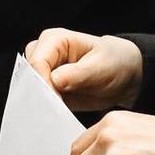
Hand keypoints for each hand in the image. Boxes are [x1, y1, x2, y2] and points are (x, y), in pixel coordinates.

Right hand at [24, 28, 143, 111]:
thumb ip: (77, 73)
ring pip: (31, 88)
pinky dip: (46, 108)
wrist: (125, 76)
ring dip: (41, 101)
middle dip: (39, 91)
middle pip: (29, 74)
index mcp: (55, 40)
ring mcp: (46, 71)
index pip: (37, 61)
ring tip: (58, 111)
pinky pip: (40, 99)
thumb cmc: (114, 62)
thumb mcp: (101, 66)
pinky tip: (57, 114)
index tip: (55, 98)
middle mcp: (45, 53)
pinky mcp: (49, 88)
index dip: (42, 81)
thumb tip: (54, 80)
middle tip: (56, 106)